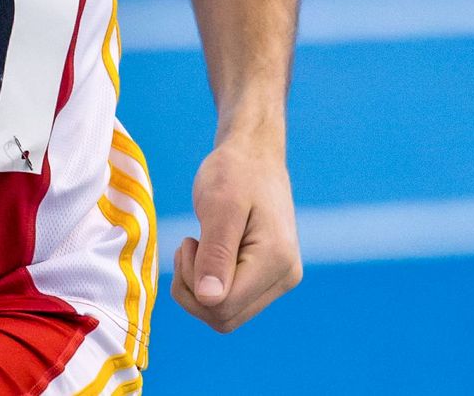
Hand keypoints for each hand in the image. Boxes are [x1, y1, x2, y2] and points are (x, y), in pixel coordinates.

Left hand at [170, 134, 301, 332]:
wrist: (254, 155)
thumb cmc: (235, 172)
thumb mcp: (219, 206)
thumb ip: (216, 254)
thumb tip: (209, 300)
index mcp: (276, 260)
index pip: (223, 306)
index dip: (193, 284)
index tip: (189, 242)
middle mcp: (284, 277)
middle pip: (224, 318)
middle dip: (193, 289)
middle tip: (190, 244)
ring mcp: (279, 280)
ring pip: (226, 315)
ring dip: (198, 288)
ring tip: (198, 245)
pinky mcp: (268, 278)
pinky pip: (231, 302)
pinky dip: (208, 285)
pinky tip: (208, 253)